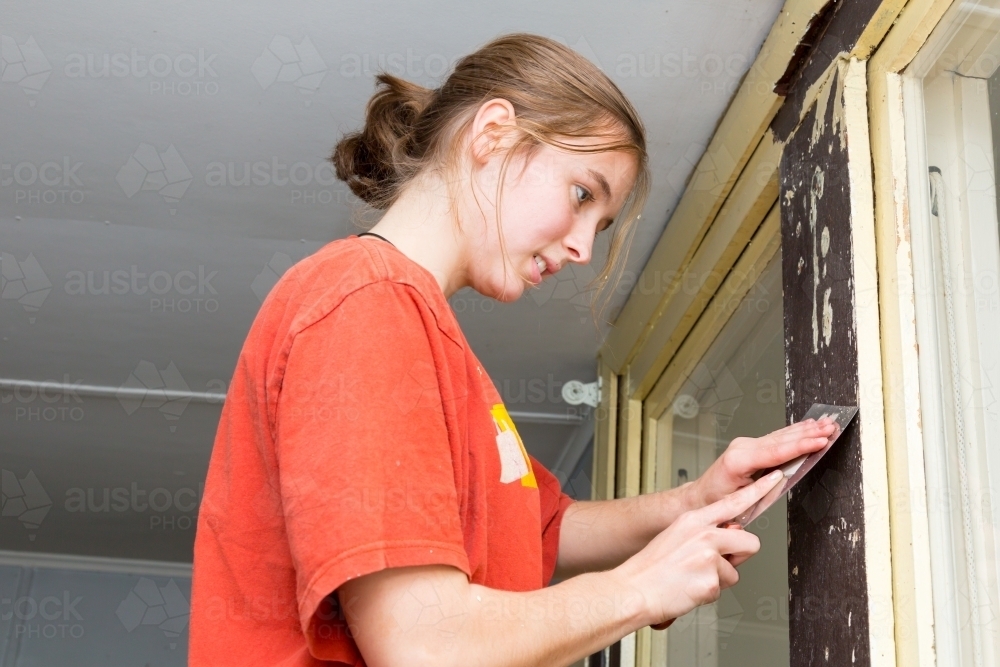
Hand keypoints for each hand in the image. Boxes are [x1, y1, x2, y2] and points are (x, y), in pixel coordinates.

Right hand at [614, 471, 784, 627]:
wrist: (633, 590)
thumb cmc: (651, 567)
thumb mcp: (676, 537)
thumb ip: (706, 532)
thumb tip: (732, 534)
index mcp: (693, 519)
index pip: (733, 502)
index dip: (758, 490)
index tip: (776, 478)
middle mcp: (703, 533)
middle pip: (750, 542)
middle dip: (739, 557)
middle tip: (714, 564)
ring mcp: (708, 556)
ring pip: (736, 570)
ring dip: (720, 578)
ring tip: (693, 577)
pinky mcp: (712, 579)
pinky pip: (724, 588)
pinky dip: (709, 592)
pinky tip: (689, 589)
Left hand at [690, 418, 836, 506]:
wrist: (701, 495)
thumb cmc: (717, 501)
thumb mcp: (740, 502)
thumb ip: (762, 489)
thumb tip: (783, 477)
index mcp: (739, 460)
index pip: (775, 452)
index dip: (800, 445)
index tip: (820, 440)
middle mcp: (742, 448)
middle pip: (781, 440)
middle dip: (808, 433)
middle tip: (830, 426)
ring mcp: (745, 445)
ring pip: (780, 436)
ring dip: (804, 430)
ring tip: (825, 423)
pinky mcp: (750, 446)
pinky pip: (775, 438)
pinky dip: (793, 432)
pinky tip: (806, 426)